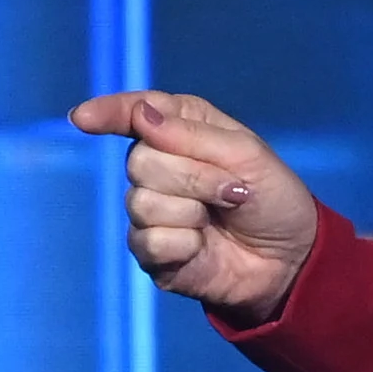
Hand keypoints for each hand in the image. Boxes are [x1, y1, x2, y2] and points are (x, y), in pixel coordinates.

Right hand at [67, 90, 322, 322]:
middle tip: (231, 192)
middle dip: (192, 177)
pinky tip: (202, 247)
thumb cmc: (273, 198)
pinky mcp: (151, 252)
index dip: (107, 113)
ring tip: (217, 219)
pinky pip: (148, 241)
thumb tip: (140, 114)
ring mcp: (150, 211)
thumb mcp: (247, 154)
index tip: (82, 119)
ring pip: (141, 202)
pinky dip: (185, 244)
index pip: (134, 113)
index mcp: (180, 130)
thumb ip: (193, 134)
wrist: (290, 258)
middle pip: (140, 161)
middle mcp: (158, 166)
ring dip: (191, 211)